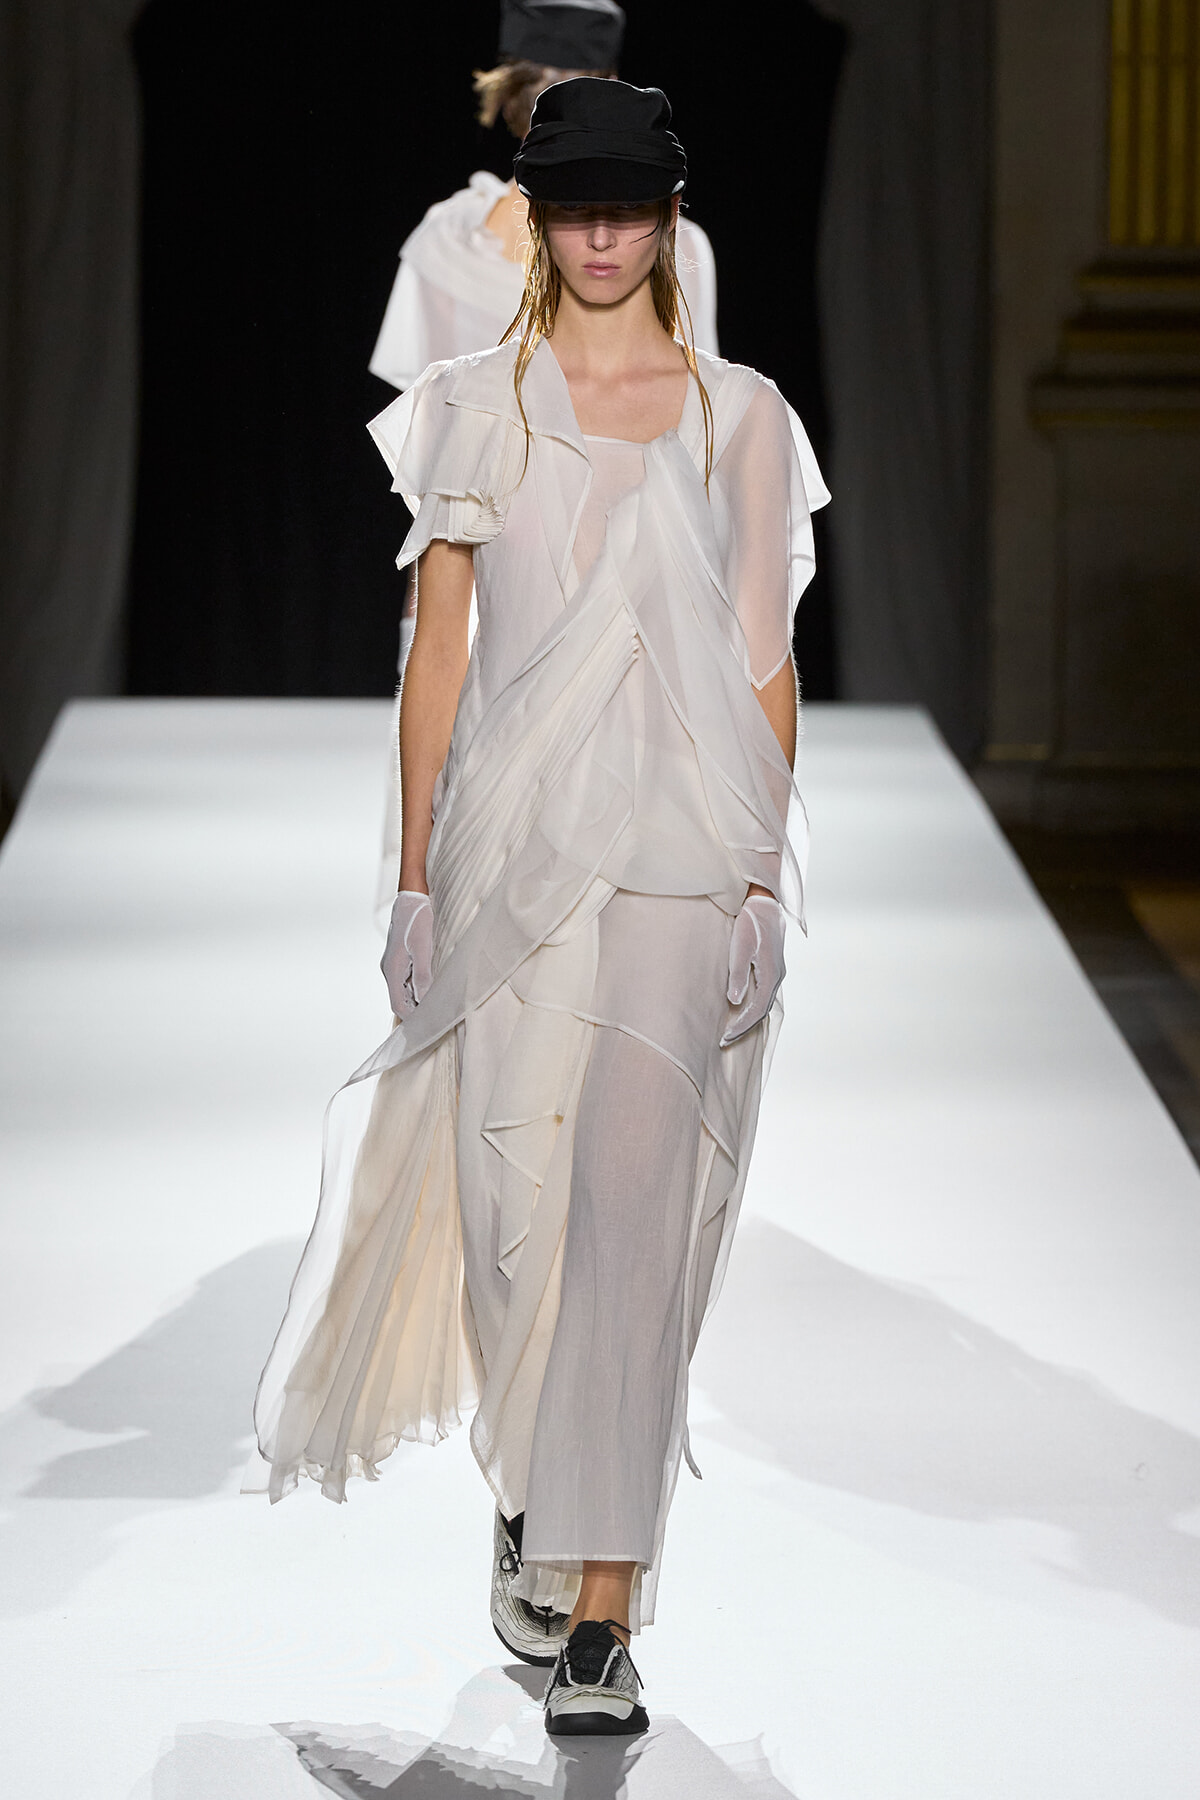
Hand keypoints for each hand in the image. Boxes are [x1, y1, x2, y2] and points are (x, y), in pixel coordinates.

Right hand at [381, 890, 433, 1018]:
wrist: (412, 899)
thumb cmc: (418, 920)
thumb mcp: (424, 948)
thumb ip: (423, 975)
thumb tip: (424, 1000)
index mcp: (392, 970)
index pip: (398, 1005)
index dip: (412, 1018)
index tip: (430, 1024)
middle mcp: (390, 970)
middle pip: (401, 1000)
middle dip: (417, 1010)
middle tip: (439, 1015)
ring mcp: (394, 965)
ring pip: (405, 991)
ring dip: (419, 998)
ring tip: (439, 1003)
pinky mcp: (400, 959)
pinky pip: (408, 980)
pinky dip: (419, 987)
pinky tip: (433, 986)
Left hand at [720, 895, 784, 1045]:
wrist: (765, 903)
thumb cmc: (750, 923)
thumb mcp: (740, 947)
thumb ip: (738, 974)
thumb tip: (734, 1001)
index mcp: (771, 975)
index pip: (757, 1010)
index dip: (741, 1026)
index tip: (724, 1037)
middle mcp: (776, 977)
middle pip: (762, 1011)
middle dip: (744, 1028)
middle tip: (724, 1041)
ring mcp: (776, 972)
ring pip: (764, 1004)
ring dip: (748, 1019)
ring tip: (731, 1030)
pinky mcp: (772, 967)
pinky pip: (764, 994)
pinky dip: (753, 1007)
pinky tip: (742, 1009)